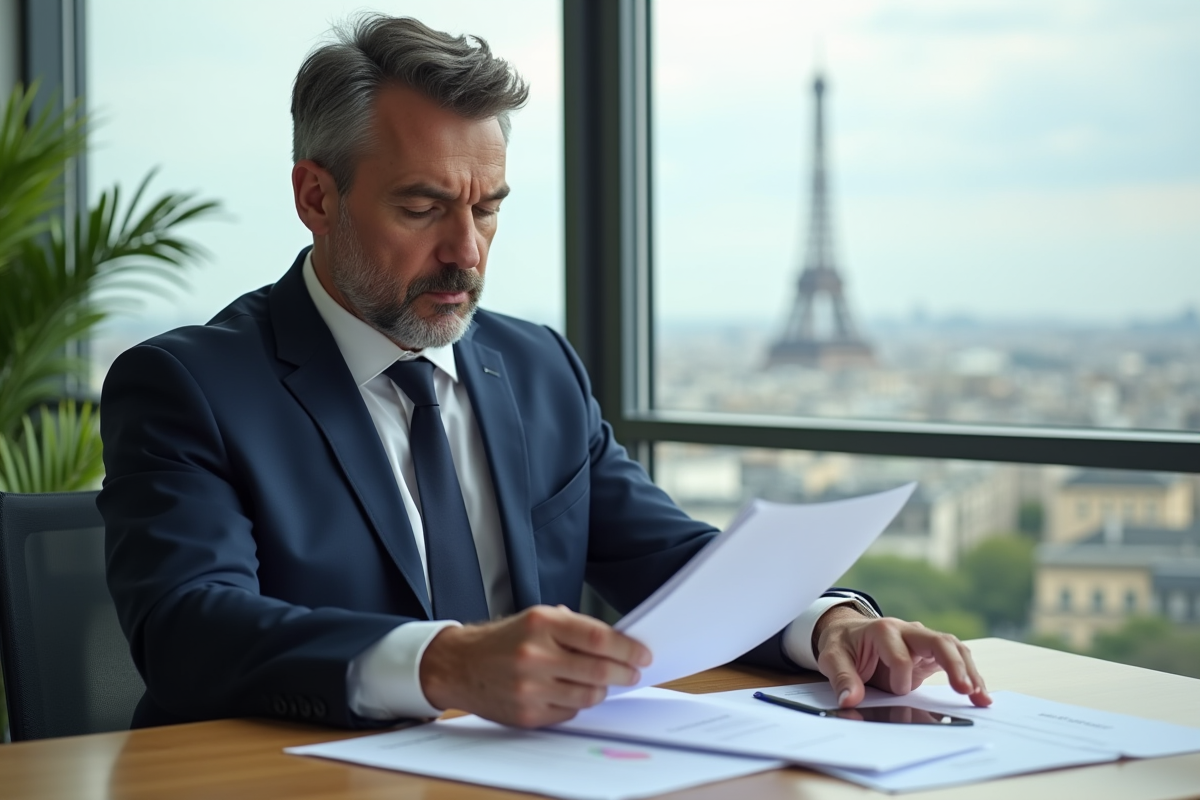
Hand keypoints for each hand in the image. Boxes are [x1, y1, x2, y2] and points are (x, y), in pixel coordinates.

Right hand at [419, 604, 651, 727]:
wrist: (458, 665)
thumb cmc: (502, 640)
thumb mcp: (535, 617)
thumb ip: (574, 627)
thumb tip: (617, 642)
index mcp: (541, 623)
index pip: (598, 638)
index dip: (627, 648)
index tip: (642, 654)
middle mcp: (534, 655)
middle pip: (598, 670)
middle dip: (623, 672)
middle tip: (632, 672)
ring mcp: (530, 687)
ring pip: (588, 696)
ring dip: (603, 690)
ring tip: (603, 682)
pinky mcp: (526, 713)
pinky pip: (569, 712)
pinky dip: (577, 704)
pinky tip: (572, 693)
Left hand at [813, 606, 990, 708]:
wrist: (849, 633)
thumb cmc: (843, 645)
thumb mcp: (833, 659)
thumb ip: (842, 678)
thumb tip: (849, 700)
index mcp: (883, 630)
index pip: (900, 655)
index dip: (899, 678)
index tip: (895, 692)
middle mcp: (908, 630)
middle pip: (939, 641)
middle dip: (954, 665)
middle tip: (965, 690)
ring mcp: (923, 640)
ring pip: (954, 648)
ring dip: (969, 671)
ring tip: (981, 697)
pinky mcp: (931, 653)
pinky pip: (956, 658)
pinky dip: (969, 674)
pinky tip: (980, 694)